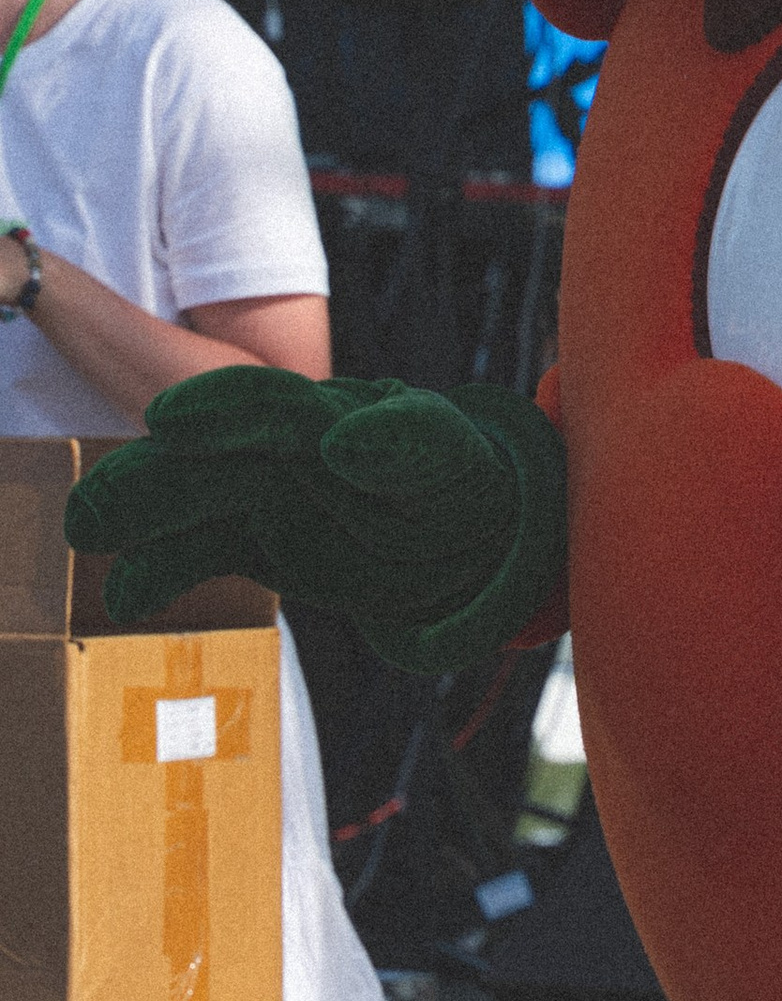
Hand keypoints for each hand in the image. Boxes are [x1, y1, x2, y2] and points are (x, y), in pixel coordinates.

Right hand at [64, 367, 568, 674]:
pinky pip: (207, 554)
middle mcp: (287, 452)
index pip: (270, 406)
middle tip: (92, 508)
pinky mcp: (264, 541)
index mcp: (331, 417)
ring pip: (195, 504)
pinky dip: (165, 571)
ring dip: (140, 518)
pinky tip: (124, 594)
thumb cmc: (466, 476)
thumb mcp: (449, 455)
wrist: (479, 528)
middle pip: (209, 460)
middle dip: (151, 479)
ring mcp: (270, 495)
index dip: (221, 412)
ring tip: (84, 533)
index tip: (169, 421)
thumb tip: (344, 440)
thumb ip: (404, 444)